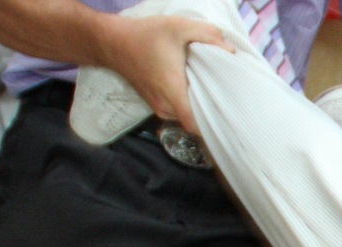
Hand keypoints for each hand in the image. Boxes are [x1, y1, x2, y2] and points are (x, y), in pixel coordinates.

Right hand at [99, 12, 234, 131]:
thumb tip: (231, 50)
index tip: (228, 115)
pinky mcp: (154, 102)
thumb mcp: (178, 26)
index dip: (213, 126)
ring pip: (185, 116)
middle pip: (194, 122)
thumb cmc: (144, 35)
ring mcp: (157, 106)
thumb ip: (208, 34)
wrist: (110, 40)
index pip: (195, 126)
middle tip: (226, 98)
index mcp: (172, 93)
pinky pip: (176, 110)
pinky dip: (186, 102)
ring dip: (197, 107)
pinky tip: (194, 87)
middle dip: (210, 114)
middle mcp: (164, 106)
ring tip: (210, 90)